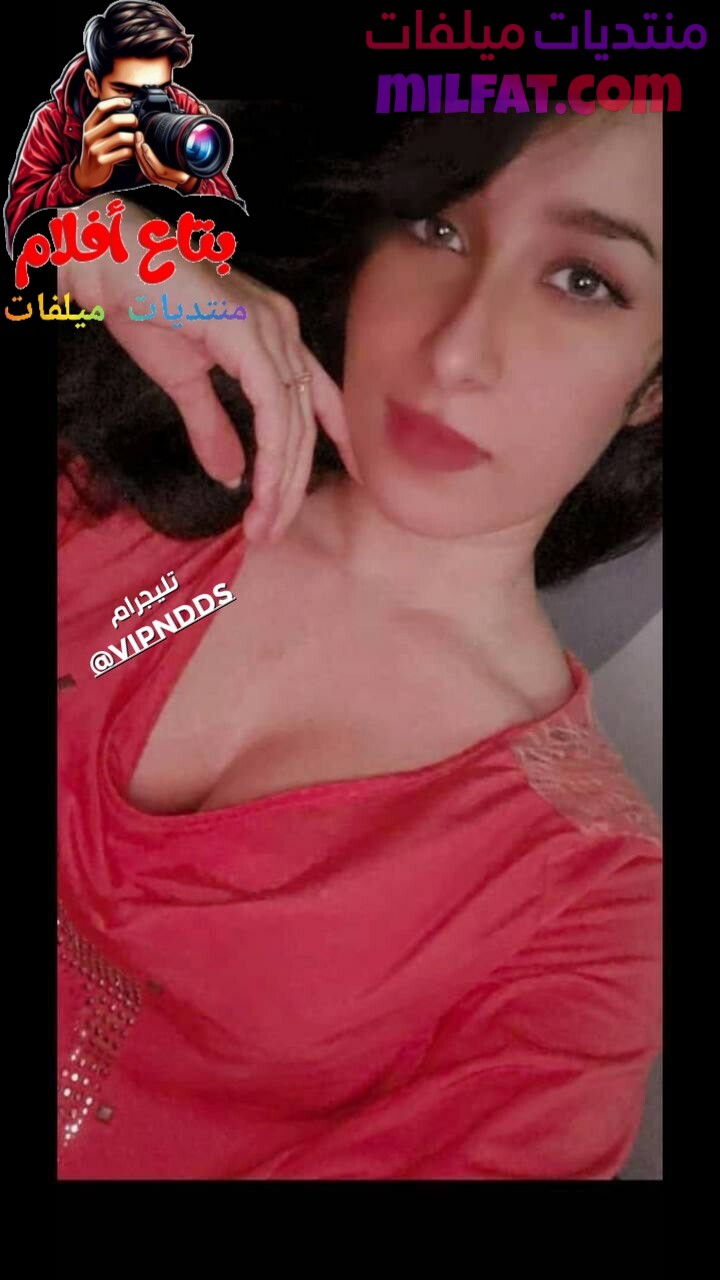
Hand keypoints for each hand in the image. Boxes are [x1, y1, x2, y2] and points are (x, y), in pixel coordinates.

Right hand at [58, 200, 362, 545]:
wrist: (108, 260)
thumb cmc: (142, 305)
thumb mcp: (184, 381)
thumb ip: (212, 427)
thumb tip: (231, 477)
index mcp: (275, 334)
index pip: (319, 395)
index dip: (339, 437)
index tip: (348, 476)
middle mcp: (284, 328)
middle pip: (305, 422)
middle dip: (293, 484)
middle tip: (271, 530)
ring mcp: (272, 327)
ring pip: (292, 422)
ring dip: (280, 483)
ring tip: (261, 525)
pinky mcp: (250, 333)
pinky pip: (273, 408)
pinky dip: (271, 455)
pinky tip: (262, 488)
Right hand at [73, 97, 138, 191]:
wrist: (86, 174)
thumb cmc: (95, 151)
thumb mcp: (94, 134)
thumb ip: (103, 124)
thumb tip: (124, 110)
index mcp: (88, 126)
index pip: (101, 107)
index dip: (116, 102)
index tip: (128, 102)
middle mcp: (90, 135)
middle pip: (113, 120)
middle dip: (130, 119)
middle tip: (137, 122)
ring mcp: (95, 149)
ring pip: (121, 137)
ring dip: (133, 137)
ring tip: (138, 138)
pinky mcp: (103, 161)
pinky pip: (124, 153)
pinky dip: (133, 151)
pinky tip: (135, 152)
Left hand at [134, 130, 193, 189]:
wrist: (196, 168)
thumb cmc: (195, 157)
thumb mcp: (192, 151)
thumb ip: (187, 145)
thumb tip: (185, 130)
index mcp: (182, 177)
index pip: (162, 170)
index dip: (150, 158)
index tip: (144, 144)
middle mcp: (173, 184)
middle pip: (151, 171)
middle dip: (141, 153)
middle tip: (138, 136)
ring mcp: (165, 184)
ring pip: (147, 173)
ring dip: (139, 156)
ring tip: (137, 140)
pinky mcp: (159, 182)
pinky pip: (147, 174)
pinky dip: (141, 162)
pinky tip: (138, 150)